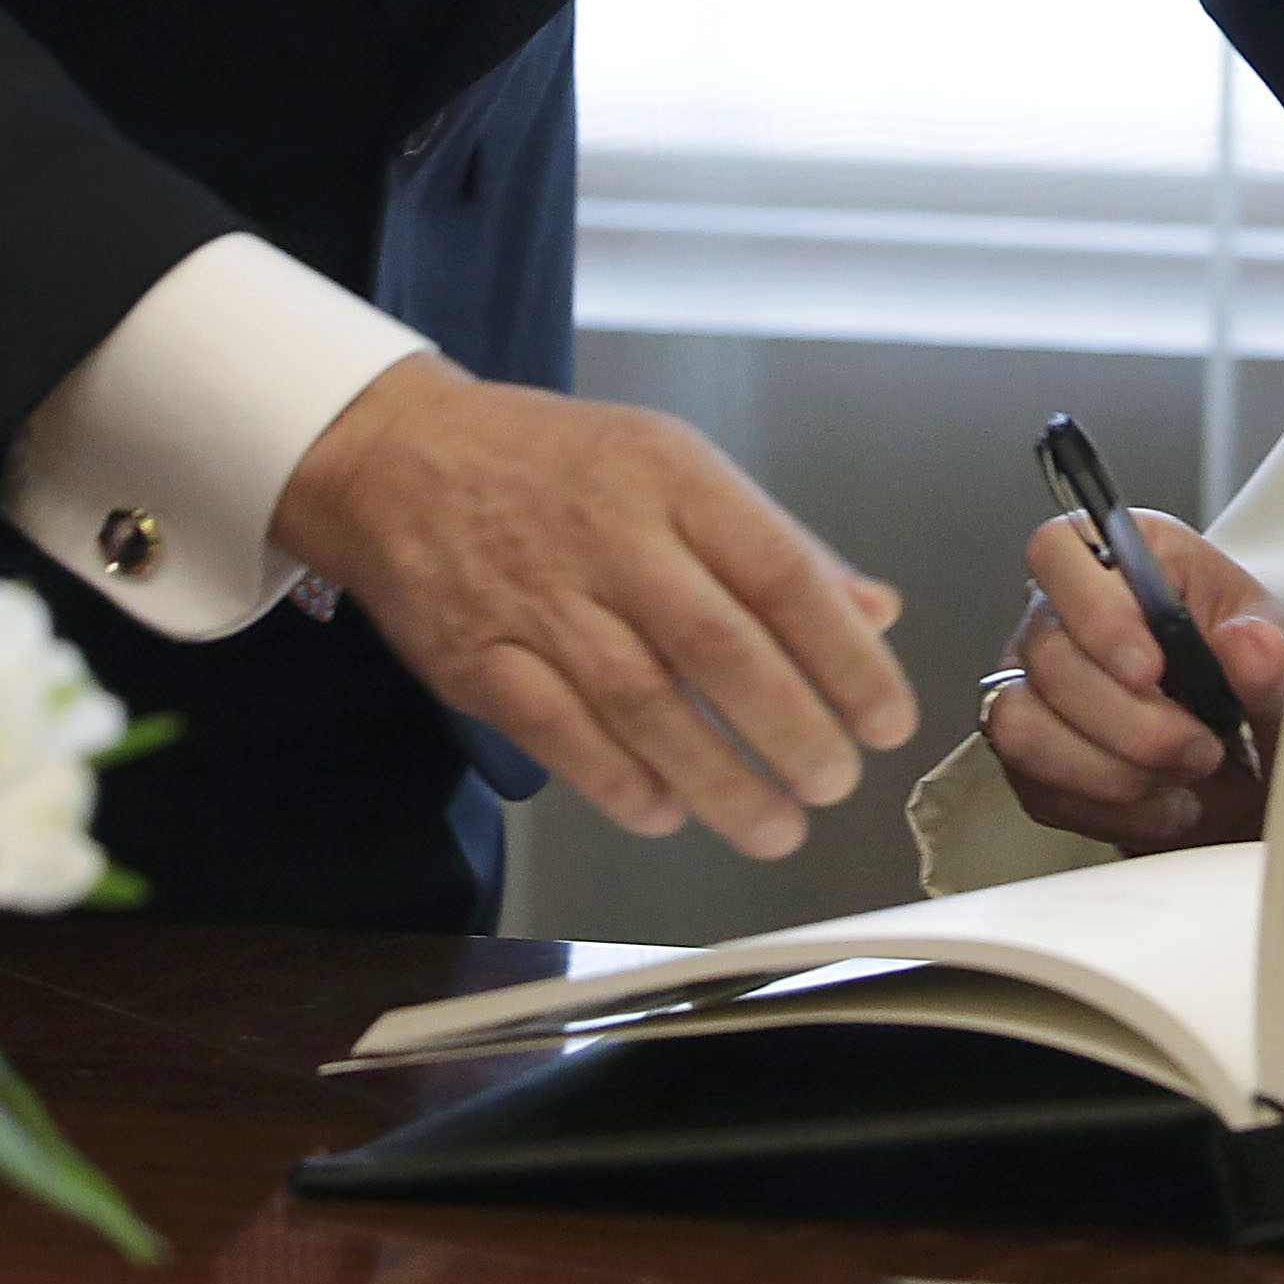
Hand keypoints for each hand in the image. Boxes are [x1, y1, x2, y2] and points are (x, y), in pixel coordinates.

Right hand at [270, 350, 913, 858]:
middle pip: (718, 647)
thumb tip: (874, 612)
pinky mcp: (474, 655)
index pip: (780, 573)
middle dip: (791, 728)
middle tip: (836, 783)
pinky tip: (668, 813)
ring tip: (775, 827)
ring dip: (718, 779)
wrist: (395, 456)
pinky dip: (617, 782)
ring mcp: (537, 599)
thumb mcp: (673, 468)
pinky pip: (557, 732)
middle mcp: (611, 537)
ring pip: (642, 703)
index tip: (888, 720)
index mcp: (674, 479)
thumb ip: (773, 545)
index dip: (844, 656)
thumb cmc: (555, 465)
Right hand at [984, 509, 1283, 852]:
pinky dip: (1110, 808)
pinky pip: (1036, 786)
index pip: (1061, 550)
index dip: (1096, 612)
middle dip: (1132, 723)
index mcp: (1130, 558)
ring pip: (1021, 725)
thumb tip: (1248, 641)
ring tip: (1181, 777)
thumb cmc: (1263, 692)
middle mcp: (1066, 613)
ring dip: (1112, 770)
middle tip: (1201, 748)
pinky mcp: (1031, 752)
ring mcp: (1036, 684)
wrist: (1257, 772)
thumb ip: (1277, 659)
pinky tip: (1162, 803)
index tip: (1153, 669)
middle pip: (1047, 654)